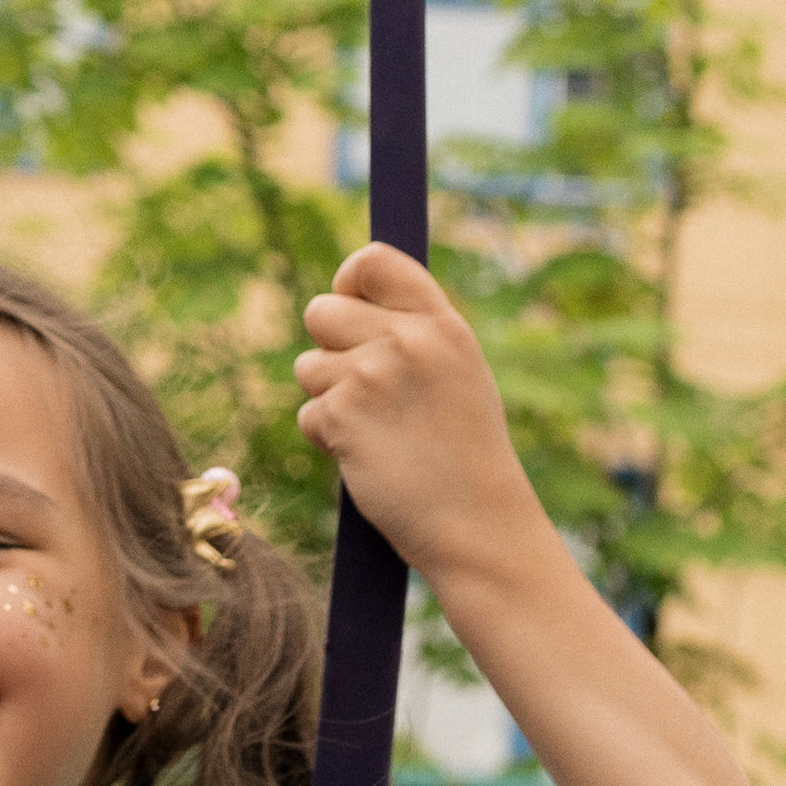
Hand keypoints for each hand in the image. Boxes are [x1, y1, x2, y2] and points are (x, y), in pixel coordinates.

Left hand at [292, 246, 538, 582]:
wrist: (477, 524)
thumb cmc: (467, 455)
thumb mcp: (459, 374)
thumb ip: (414, 333)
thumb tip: (349, 300)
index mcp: (442, 323)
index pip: (372, 261)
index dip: (347, 281)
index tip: (349, 307)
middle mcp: (408, 340)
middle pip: (320, 311)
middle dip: (329, 350)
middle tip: (363, 389)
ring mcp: (371, 375)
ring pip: (308, 366)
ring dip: (328, 399)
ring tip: (376, 430)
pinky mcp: (341, 415)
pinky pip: (308, 414)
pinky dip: (327, 439)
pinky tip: (367, 457)